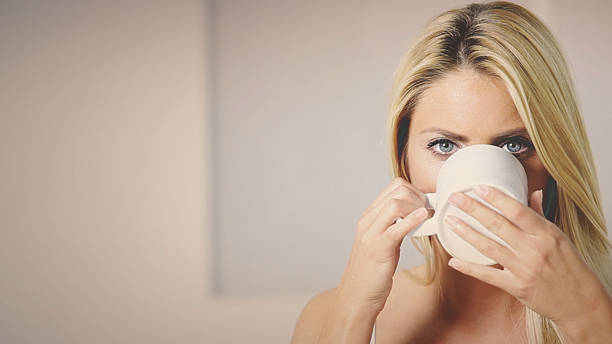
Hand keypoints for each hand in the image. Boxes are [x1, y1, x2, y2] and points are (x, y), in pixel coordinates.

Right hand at [336, 177, 432, 313]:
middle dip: (419, 197)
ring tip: (427, 219)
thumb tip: (417, 215)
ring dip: (417, 207)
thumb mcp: (384, 242)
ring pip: (395, 204)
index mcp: (369, 217)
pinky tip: (424, 218)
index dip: (415, 191)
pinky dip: (412, 220)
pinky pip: (396, 228)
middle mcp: (368, 221)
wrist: (356, 296)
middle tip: (429, 213)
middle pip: (397, 190)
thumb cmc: (372, 272)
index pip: (394, 187)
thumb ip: (396, 226)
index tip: (426, 205)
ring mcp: (371, 234)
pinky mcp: (378, 249)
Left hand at [443, 185, 611, 336]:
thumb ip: (540, 215)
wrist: (580, 300)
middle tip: (454, 199)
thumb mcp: (559, 237)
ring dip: (466, 233)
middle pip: (498, 225)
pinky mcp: (516, 287)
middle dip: (473, 209)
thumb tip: (534, 192)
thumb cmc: (568, 265)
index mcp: (545, 233)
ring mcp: (523, 268)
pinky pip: (488, 275)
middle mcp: (533, 249)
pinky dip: (469, 268)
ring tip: (450, 221)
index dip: (496, 198)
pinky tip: (454, 261)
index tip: (478, 187)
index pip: (517, 211)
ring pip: (489, 247)